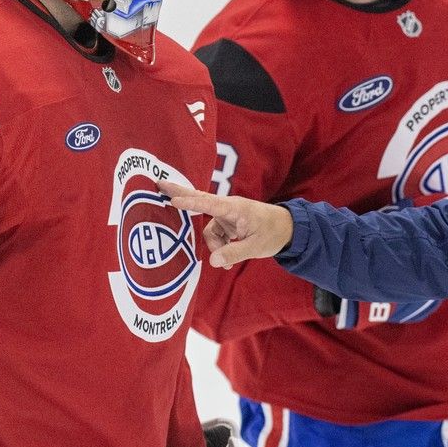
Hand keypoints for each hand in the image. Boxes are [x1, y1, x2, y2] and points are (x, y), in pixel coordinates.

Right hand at [157, 181, 294, 268]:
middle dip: (180, 194)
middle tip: (158, 184)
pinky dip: (220, 248)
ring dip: (215, 247)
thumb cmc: (274, 233)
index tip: (172, 199)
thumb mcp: (256, 247)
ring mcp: (227, 216)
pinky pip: (216, 236)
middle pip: (200, 201)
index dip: (190, 202)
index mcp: (235, 208)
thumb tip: (212, 262)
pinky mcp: (228, 224)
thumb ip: (234, 253)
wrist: (289, 229)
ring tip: (229, 262)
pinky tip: (229, 260)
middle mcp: (228, 208)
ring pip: (209, 231)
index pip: (208, 203)